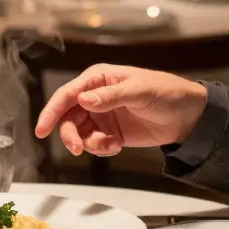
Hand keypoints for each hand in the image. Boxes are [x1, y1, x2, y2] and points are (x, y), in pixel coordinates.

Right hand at [35, 64, 207, 156]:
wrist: (187, 116)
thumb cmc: (165, 92)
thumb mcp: (139, 91)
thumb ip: (111, 96)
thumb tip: (83, 99)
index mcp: (97, 79)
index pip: (67, 94)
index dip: (51, 111)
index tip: (41, 129)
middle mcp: (94, 97)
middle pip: (67, 118)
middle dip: (70, 135)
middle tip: (78, 149)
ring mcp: (101, 116)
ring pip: (78, 134)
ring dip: (89, 144)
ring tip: (111, 145)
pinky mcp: (109, 133)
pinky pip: (93, 145)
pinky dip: (101, 150)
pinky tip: (117, 146)